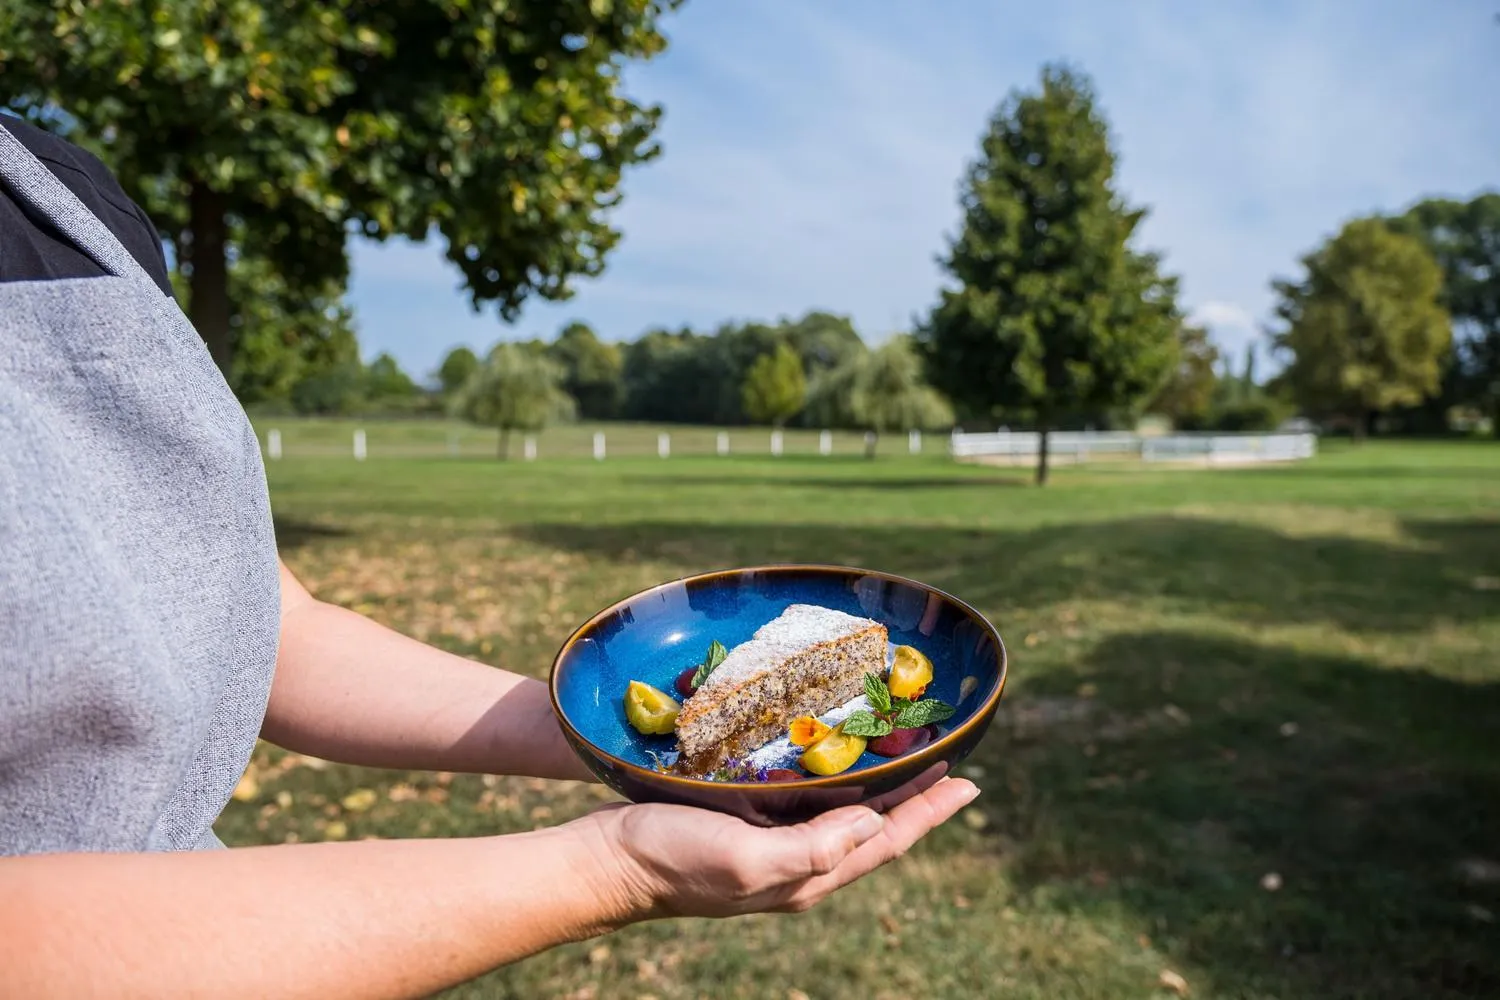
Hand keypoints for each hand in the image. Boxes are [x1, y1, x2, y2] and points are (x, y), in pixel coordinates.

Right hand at [573, 777, 978, 918]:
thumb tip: (874, 826)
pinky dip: (833, 774)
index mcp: (808, 874)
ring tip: (906, 750)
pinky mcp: (746, 818)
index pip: (887, 841)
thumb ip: (814, 849)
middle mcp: (799, 860)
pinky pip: (806, 796)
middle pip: (875, 826)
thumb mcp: (748, 860)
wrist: (611, 861)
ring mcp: (772, 840)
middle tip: (949, 757)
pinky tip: (832, 751)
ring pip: (843, 809)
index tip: (970, 783)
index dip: (930, 812)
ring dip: (879, 782)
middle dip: (915, 795)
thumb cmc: (676, 861)